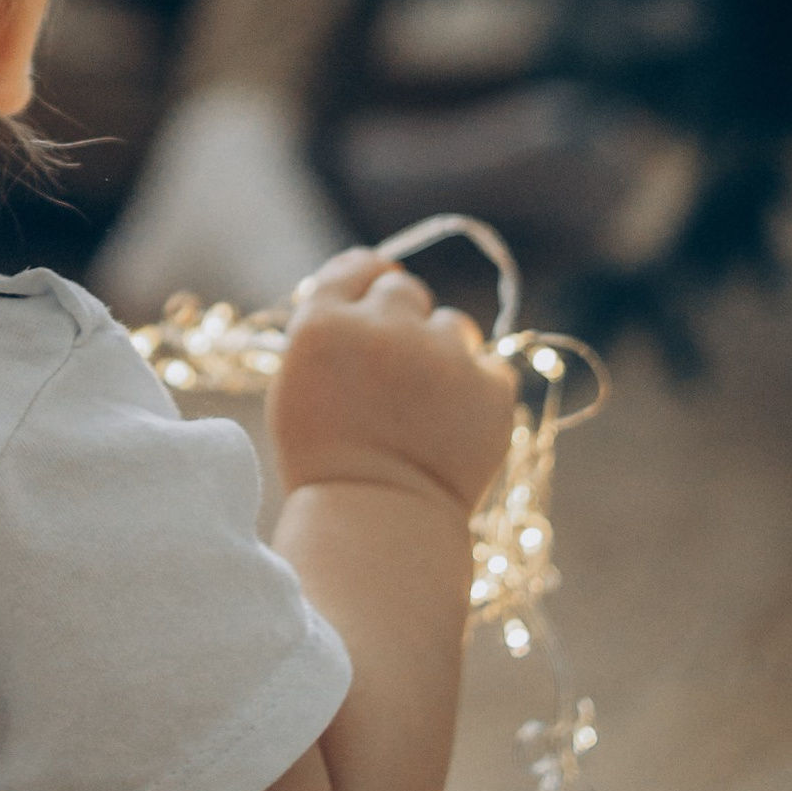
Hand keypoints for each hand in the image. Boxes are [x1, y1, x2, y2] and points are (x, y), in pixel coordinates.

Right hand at [269, 247, 517, 518]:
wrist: (377, 523)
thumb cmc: (326, 460)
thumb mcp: (300, 385)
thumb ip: (331, 331)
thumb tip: (367, 298)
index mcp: (325, 322)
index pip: (355, 267)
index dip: (367, 278)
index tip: (376, 290)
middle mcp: (384, 324)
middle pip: (403, 290)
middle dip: (402, 319)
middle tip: (397, 367)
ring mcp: (443, 353)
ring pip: (452, 326)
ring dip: (441, 353)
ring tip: (424, 409)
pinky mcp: (491, 385)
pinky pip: (489, 368)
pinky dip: (477, 390)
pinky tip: (454, 427)